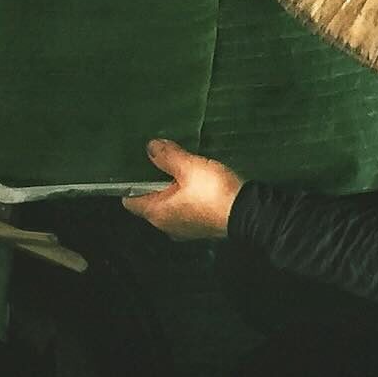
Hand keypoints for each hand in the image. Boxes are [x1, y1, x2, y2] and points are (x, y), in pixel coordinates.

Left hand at [119, 139, 243, 239]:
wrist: (248, 213)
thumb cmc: (213, 191)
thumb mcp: (188, 166)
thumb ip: (166, 156)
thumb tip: (150, 147)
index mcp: (156, 213)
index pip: (130, 200)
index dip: (130, 183)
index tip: (137, 167)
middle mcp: (166, 225)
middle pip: (150, 203)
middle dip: (154, 184)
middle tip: (162, 163)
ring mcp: (185, 230)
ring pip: (169, 207)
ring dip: (172, 191)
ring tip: (181, 171)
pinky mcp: (201, 228)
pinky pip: (186, 211)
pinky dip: (187, 199)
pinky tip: (197, 185)